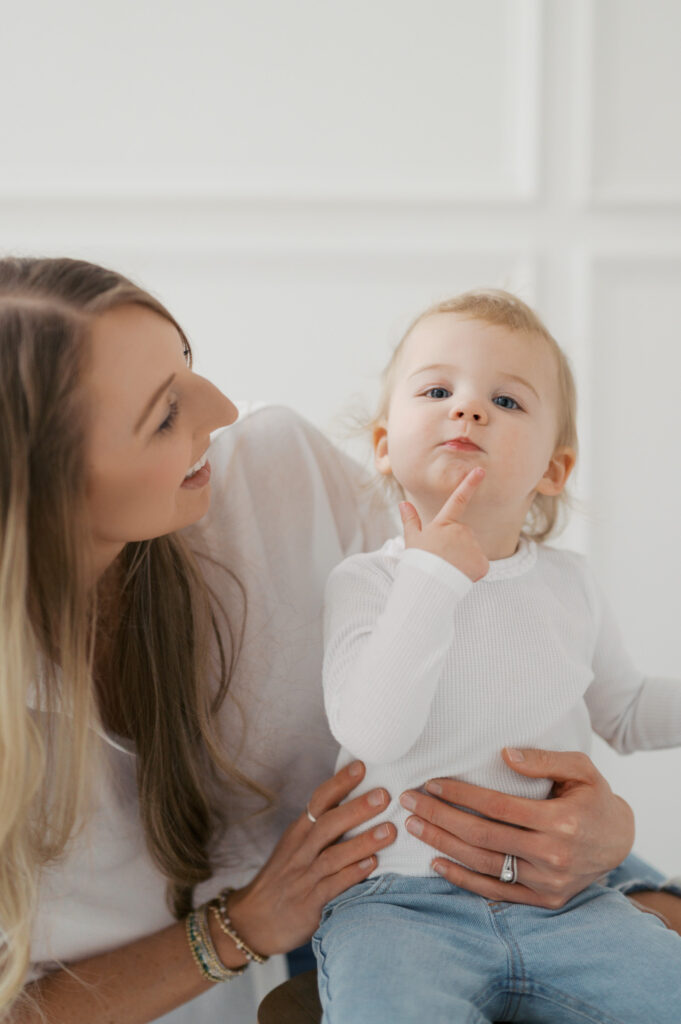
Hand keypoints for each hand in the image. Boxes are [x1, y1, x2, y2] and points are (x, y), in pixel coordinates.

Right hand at [226, 761, 395, 954]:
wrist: (254, 920)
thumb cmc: (284, 878)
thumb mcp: (296, 847)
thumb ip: (321, 827)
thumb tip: (357, 801)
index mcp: (299, 832)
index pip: (319, 801)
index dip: (339, 783)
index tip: (362, 766)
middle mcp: (301, 850)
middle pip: (328, 824)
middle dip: (357, 808)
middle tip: (384, 795)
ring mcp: (305, 877)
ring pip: (334, 855)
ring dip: (363, 842)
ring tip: (390, 830)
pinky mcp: (309, 903)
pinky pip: (333, 886)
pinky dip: (353, 874)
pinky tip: (373, 865)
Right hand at [399, 467, 488, 581]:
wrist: (429, 584)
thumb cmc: (418, 562)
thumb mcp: (412, 540)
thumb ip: (410, 520)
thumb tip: (403, 504)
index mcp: (445, 524)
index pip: (458, 499)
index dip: (470, 484)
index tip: (481, 470)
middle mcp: (462, 531)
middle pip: (463, 535)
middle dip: (455, 546)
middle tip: (442, 559)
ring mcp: (473, 547)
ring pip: (471, 550)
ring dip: (463, 559)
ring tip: (449, 568)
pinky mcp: (482, 563)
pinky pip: (478, 565)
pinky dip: (471, 571)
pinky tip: (459, 575)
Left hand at [400, 747, 634, 907]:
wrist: (618, 840)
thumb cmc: (593, 796)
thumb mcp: (580, 768)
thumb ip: (543, 760)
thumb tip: (504, 754)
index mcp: (561, 821)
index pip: (498, 806)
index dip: (461, 794)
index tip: (431, 782)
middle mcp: (553, 855)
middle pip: (483, 835)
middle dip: (440, 816)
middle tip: (408, 801)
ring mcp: (547, 882)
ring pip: (483, 864)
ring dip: (443, 845)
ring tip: (414, 826)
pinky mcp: (543, 900)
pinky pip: (495, 891)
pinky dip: (462, 879)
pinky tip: (436, 862)